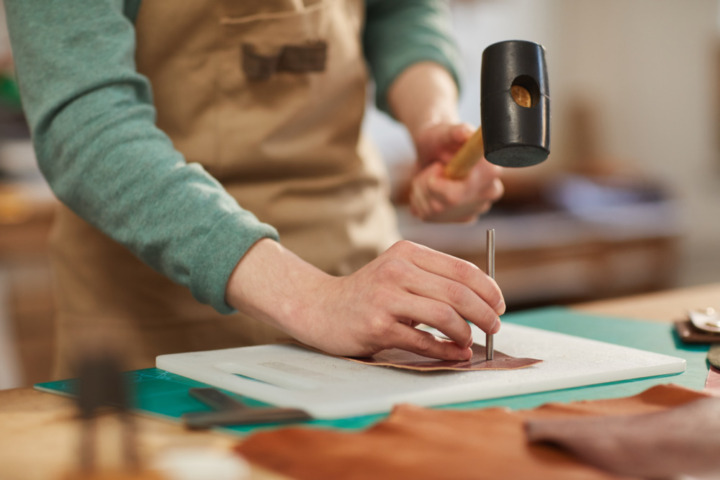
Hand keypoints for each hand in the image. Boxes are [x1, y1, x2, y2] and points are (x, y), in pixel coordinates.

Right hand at [226, 239, 504, 360]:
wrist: (320, 308)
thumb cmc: (368, 293)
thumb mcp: (399, 271)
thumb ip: (434, 279)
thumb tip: (483, 302)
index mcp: (407, 252)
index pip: (462, 269)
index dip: (488, 289)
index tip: (498, 305)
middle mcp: (397, 270)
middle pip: (458, 293)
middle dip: (485, 314)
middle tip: (494, 327)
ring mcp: (386, 298)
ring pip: (445, 316)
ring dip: (466, 334)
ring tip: (470, 342)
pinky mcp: (377, 326)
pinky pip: (424, 341)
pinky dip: (446, 351)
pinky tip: (455, 354)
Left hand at [410, 123, 503, 222]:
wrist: (435, 151)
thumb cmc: (442, 139)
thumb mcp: (444, 131)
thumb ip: (456, 132)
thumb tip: (464, 133)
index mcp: (491, 171)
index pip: (465, 190)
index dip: (441, 183)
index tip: (437, 168)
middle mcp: (489, 192)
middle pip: (447, 203)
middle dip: (428, 184)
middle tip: (432, 168)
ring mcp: (476, 208)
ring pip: (433, 210)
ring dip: (421, 190)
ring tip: (428, 175)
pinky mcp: (462, 218)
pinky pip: (428, 216)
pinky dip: (420, 202)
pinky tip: (428, 189)